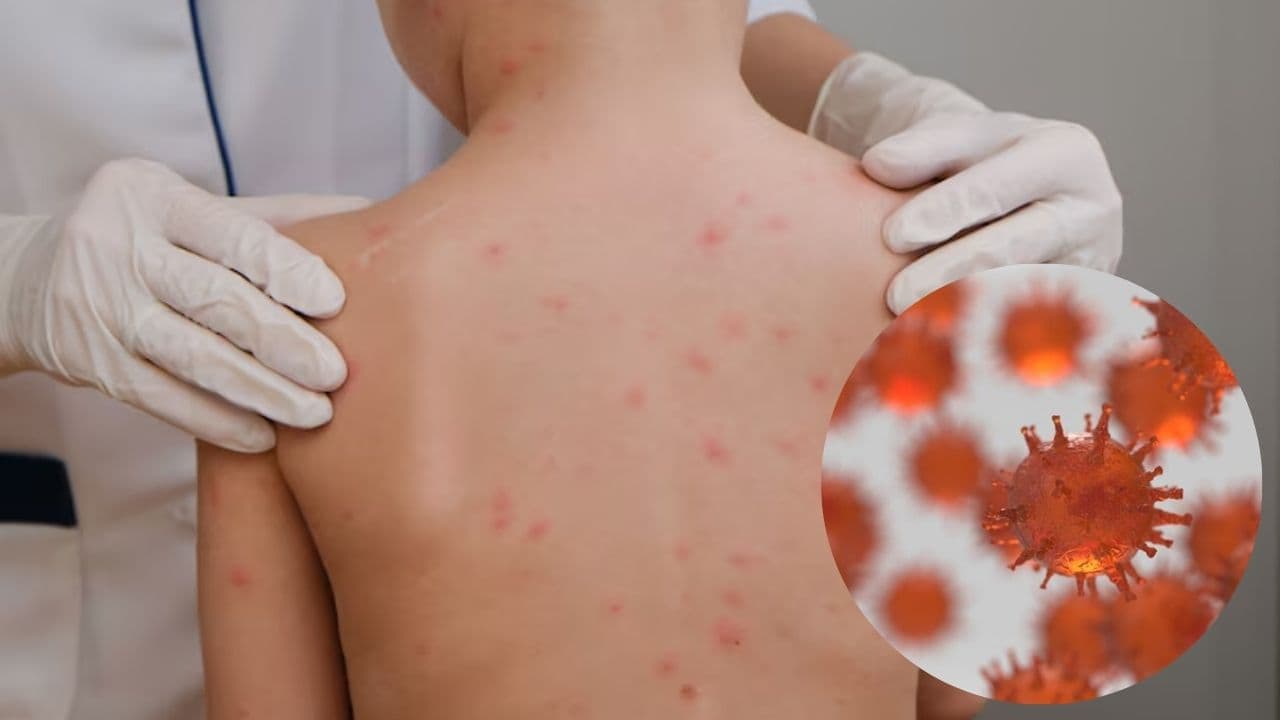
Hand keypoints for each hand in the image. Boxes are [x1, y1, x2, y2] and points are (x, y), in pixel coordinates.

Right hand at [0, 158, 369, 451]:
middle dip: (284, 341)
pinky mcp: (90, 363)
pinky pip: (162, 398)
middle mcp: (118, 247)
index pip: (231, 235)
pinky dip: (217, 420)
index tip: (337, 301)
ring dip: (261, 391)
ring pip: (193, 357)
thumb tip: (371, 214)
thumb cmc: (145, 238)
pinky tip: (265, 436)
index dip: (286, 270)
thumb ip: (274, 217)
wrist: (27, 279)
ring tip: (315, 414)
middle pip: (216, 301)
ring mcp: (99, 308)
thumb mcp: (191, 209)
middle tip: (338, 373)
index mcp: (152, 197)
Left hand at [810, 52, 1122, 313]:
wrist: (1017, 184)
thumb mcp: (953, 136)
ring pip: (1018, 294)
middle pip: (1012, 248)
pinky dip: (976, 332)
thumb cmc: (978, 159)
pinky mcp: (1074, 305)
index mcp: (1066, 153)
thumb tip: (880, 165)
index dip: (944, 212)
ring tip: (909, 323)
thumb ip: (920, 147)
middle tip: (894, 296)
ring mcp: (1090, 263)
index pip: (995, 189)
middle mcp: (1090, 210)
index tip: (893, 236)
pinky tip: (936, 343)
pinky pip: (1023, 325)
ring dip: (960, 310)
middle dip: (948, 272)